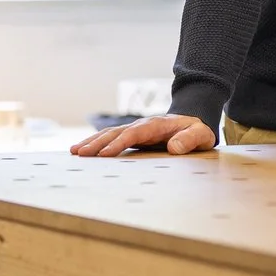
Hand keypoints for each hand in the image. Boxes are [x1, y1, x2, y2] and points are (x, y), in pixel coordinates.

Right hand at [70, 114, 217, 156]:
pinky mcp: (132, 136)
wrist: (193, 122)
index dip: (119, 143)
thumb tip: (174, 147)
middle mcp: (142, 125)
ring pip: (109, 134)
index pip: (134, 134)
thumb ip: (189, 140)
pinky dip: (96, 143)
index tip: (104, 153)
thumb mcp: (201, 135)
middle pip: (116, 132)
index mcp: (157, 125)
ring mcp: (135, 130)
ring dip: (92, 142)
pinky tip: (83, 150)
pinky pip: (111, 138)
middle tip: (80, 153)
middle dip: (97, 143)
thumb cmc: (197, 131)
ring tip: (74, 151)